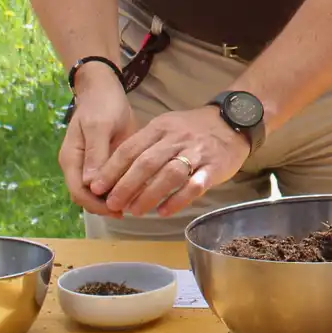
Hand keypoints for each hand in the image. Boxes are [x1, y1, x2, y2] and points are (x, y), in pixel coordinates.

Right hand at [58, 69, 136, 216]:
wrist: (105, 90)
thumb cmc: (101, 105)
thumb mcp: (99, 126)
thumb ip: (95, 154)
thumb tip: (90, 184)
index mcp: (71, 160)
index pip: (79, 193)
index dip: (96, 205)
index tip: (118, 209)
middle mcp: (78, 167)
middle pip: (88, 197)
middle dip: (106, 206)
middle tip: (133, 209)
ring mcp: (90, 166)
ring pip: (98, 193)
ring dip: (114, 200)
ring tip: (138, 203)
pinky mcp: (103, 162)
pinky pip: (109, 182)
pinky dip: (120, 189)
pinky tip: (138, 191)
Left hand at [90, 106, 251, 219]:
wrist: (234, 120)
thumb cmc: (194, 128)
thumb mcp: (166, 126)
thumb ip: (144, 145)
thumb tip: (115, 172)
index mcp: (161, 128)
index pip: (130, 149)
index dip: (112, 170)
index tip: (97, 188)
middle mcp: (176, 139)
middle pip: (146, 163)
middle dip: (126, 186)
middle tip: (112, 205)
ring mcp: (196, 153)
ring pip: (169, 175)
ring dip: (149, 195)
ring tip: (135, 212)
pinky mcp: (214, 167)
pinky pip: (194, 185)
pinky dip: (178, 200)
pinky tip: (164, 211)